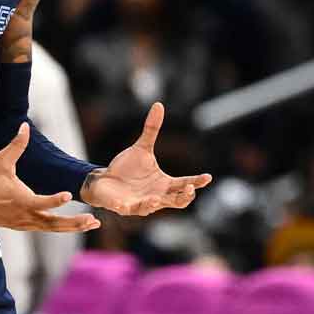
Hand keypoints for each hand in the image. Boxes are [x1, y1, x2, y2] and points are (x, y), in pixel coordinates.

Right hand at [0, 124, 98, 231]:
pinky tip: (78, 225)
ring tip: (93, 223)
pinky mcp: (24, 226)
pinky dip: (62, 227)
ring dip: (73, 226)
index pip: (40, 203)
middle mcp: (24, 215)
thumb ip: (16, 145)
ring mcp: (25, 223)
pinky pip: (47, 229)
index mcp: (20, 200)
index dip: (54, 200)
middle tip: (93, 220)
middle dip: (74, 223)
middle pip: (53, 223)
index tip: (68, 195)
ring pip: (52, 229)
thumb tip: (25, 125)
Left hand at [79, 103, 211, 216]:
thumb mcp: (142, 147)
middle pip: (177, 202)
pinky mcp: (123, 207)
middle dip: (185, 196)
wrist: (106, 180)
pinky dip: (123, 207)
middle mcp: (157, 196)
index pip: (185, 183)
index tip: (207, 177)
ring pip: (152, 208)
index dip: (197, 182)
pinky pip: (125, 209)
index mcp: (165, 184)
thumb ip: (152, 129)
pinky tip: (121, 204)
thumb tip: (158, 104)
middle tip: (190, 188)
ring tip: (155, 198)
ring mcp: (140, 203)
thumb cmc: (128, 167)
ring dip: (154, 204)